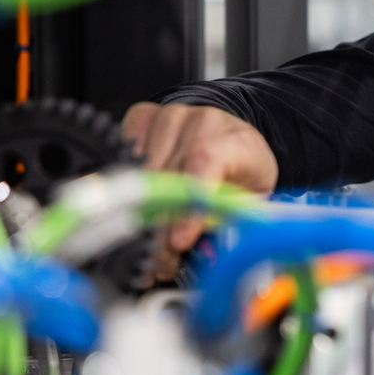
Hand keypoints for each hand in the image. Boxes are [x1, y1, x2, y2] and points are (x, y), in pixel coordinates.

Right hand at [121, 102, 278, 280]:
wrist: (232, 142)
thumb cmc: (242, 175)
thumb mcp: (250, 202)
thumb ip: (229, 222)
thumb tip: (201, 254)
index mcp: (238, 142)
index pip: (205, 162)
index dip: (187, 203)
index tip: (177, 240)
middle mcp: (203, 122)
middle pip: (167, 176)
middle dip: (160, 226)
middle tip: (160, 258)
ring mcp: (171, 116)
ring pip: (141, 171)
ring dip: (141, 212)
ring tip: (151, 242)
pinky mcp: (144, 116)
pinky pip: (123, 153)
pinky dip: (128, 185)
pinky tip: (141, 202)